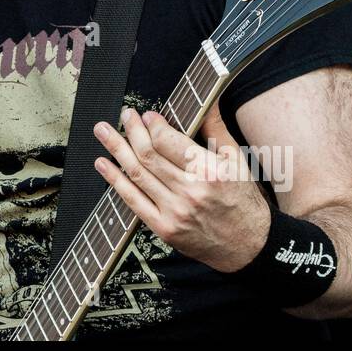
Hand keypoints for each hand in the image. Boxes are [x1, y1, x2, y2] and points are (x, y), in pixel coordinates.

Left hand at [92, 105, 270, 273]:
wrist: (248, 247)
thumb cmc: (244, 202)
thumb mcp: (238, 161)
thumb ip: (216, 130)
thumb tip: (204, 103)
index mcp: (210, 172)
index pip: (169, 141)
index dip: (152, 124)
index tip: (146, 115)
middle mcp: (191, 192)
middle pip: (149, 155)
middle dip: (131, 130)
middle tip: (124, 115)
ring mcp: (175, 212)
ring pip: (138, 174)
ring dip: (116, 149)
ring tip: (102, 131)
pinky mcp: (164, 228)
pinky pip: (133, 200)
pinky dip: (115, 180)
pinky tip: (104, 164)